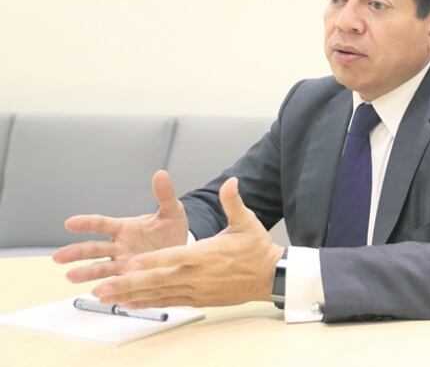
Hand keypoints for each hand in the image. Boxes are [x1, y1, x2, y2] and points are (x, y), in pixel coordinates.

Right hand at [53, 169, 188, 282]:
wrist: (181, 253)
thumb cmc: (171, 230)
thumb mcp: (171, 212)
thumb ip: (164, 195)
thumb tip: (161, 174)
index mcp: (125, 228)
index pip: (102, 224)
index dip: (86, 223)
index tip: (69, 223)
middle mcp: (119, 247)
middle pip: (94, 249)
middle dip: (76, 253)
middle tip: (58, 257)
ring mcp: (122, 265)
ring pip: (100, 269)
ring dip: (86, 274)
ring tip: (70, 277)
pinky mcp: (130, 280)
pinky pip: (117, 286)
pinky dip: (109, 291)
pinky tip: (99, 295)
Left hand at [92, 177, 283, 308]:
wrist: (270, 276)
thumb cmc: (257, 248)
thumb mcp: (246, 222)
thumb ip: (233, 202)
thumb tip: (231, 181)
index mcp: (207, 254)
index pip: (174, 257)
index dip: (152, 261)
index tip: (131, 263)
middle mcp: (199, 275)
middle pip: (159, 280)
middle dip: (128, 283)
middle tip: (102, 286)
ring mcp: (198, 290)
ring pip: (159, 294)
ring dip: (131, 295)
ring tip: (106, 296)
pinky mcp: (200, 300)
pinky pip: (169, 302)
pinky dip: (148, 303)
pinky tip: (130, 303)